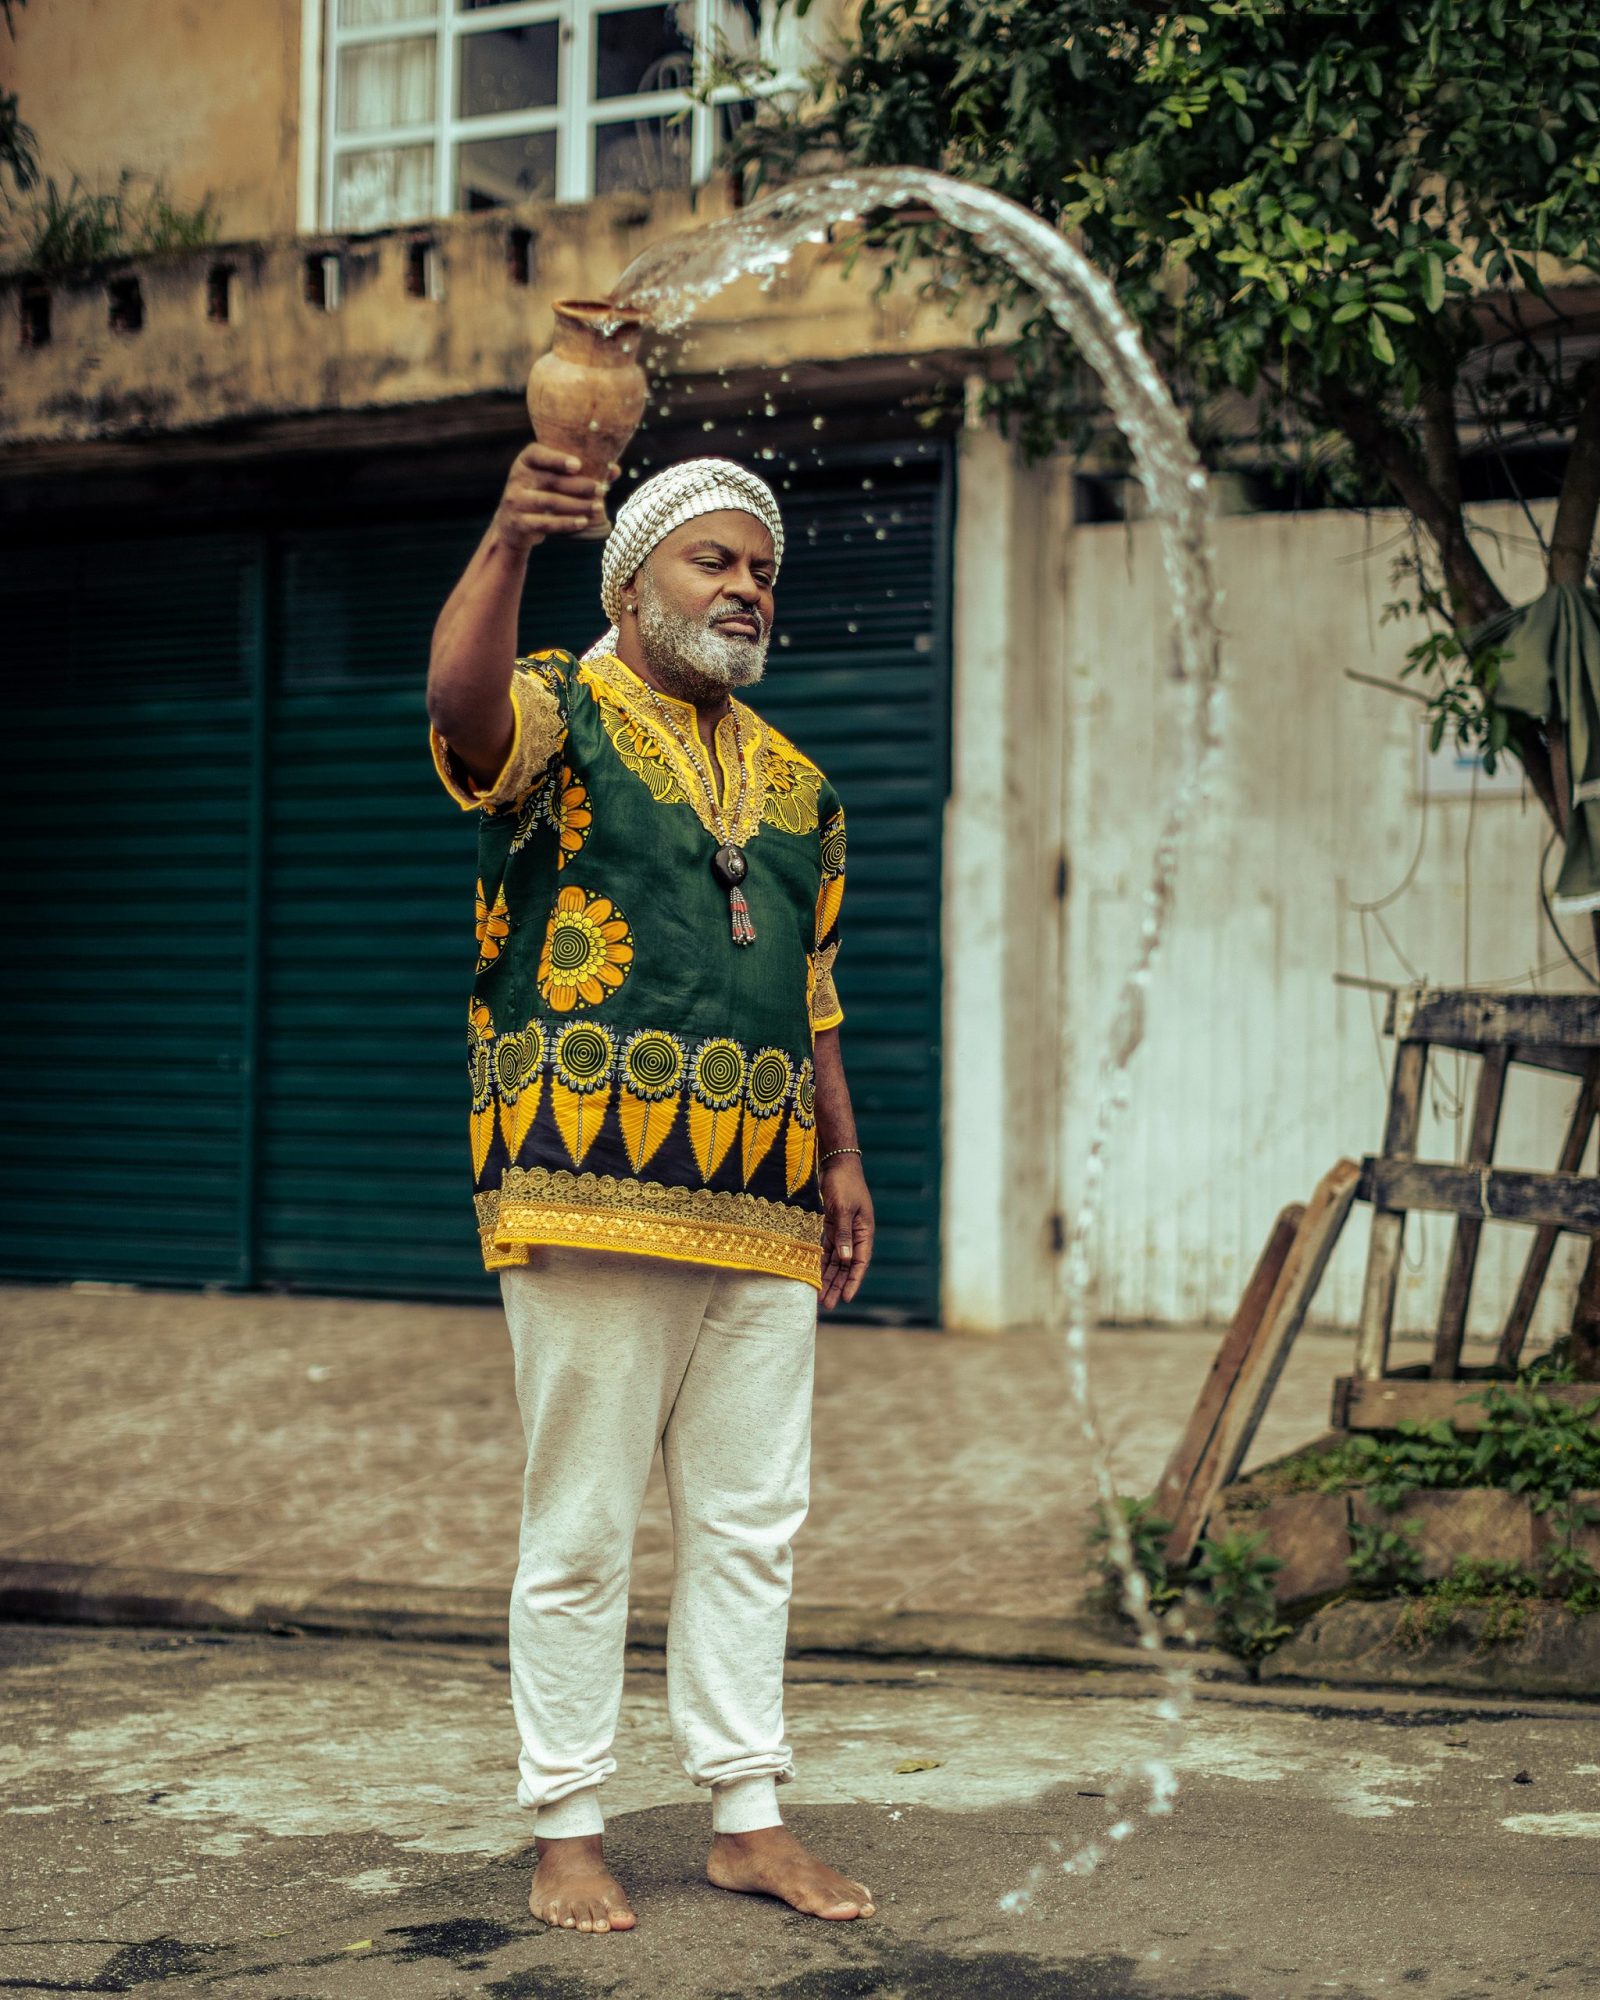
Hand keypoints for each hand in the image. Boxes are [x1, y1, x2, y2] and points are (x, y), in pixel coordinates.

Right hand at [493, 444, 619, 550]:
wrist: (513, 526)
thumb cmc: (541, 495)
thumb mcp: (553, 480)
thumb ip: (580, 472)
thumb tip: (615, 470)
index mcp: (525, 461)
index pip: (537, 454)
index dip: (557, 459)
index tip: (578, 465)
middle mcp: (517, 478)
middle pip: (551, 480)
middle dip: (579, 485)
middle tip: (601, 489)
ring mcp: (515, 501)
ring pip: (551, 502)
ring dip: (578, 505)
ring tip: (598, 506)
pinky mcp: (519, 523)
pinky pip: (546, 523)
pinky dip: (567, 523)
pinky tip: (583, 522)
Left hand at [819, 1155, 873, 1311]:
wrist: (836, 1162)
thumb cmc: (843, 1183)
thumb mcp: (843, 1208)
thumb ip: (843, 1234)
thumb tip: (846, 1260)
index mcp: (864, 1231)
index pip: (860, 1262)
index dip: (853, 1282)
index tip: (845, 1298)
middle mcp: (854, 1235)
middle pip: (846, 1266)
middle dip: (837, 1285)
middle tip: (827, 1306)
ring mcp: (842, 1231)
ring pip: (835, 1260)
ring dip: (828, 1278)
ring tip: (819, 1297)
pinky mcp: (830, 1226)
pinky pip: (825, 1250)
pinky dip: (820, 1262)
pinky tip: (812, 1275)